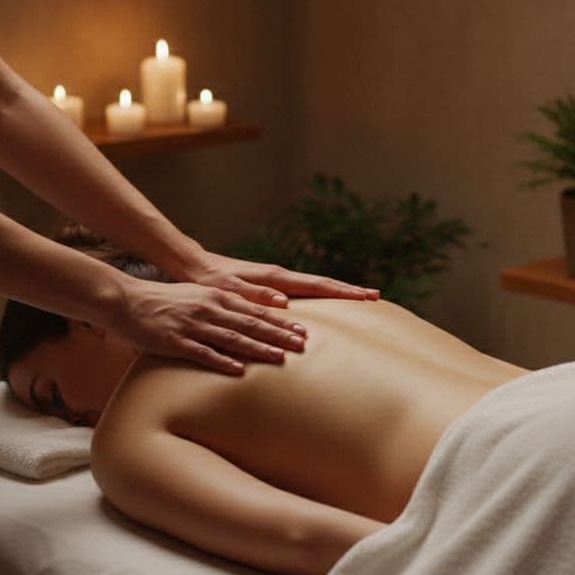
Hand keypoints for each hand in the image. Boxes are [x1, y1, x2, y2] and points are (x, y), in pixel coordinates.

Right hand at [111, 277, 308, 374]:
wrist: (126, 300)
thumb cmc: (164, 301)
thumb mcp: (198, 297)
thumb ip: (223, 306)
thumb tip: (248, 319)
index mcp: (217, 297)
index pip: (256, 310)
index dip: (281, 322)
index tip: (303, 331)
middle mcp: (209, 308)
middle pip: (251, 323)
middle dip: (279, 335)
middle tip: (302, 345)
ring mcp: (192, 325)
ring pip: (232, 338)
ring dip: (258, 348)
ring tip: (280, 358)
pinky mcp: (175, 341)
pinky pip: (203, 353)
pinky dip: (222, 361)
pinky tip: (239, 371)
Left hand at [182, 251, 379, 306]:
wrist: (198, 267)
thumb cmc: (211, 281)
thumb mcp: (230, 290)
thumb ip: (255, 296)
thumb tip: (284, 303)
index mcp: (275, 279)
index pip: (317, 285)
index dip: (342, 292)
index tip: (366, 296)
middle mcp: (281, 278)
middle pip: (323, 284)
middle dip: (350, 291)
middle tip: (376, 297)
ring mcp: (278, 281)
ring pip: (316, 288)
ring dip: (338, 294)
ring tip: (361, 301)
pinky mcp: (273, 287)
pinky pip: (304, 293)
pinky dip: (321, 297)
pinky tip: (328, 307)